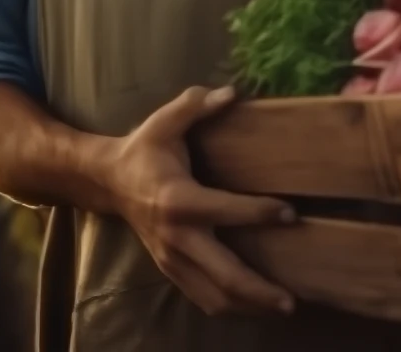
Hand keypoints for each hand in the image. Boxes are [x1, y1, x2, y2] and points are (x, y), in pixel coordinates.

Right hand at [107, 85, 297, 317]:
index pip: (225, 210)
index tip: (291, 213)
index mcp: (178, 199)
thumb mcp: (164, 121)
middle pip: (223, 274)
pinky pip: (201, 296)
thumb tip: (232, 92)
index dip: (260, 212)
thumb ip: (196, 105)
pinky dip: (228, 305)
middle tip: (292, 300)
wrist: (108, 182)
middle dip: (258, 290)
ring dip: (248, 305)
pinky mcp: (170, 269)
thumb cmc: (142, 149)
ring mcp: (172, 258)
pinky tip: (252, 305)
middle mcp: (177, 236)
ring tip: (280, 307)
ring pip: (213, 295)